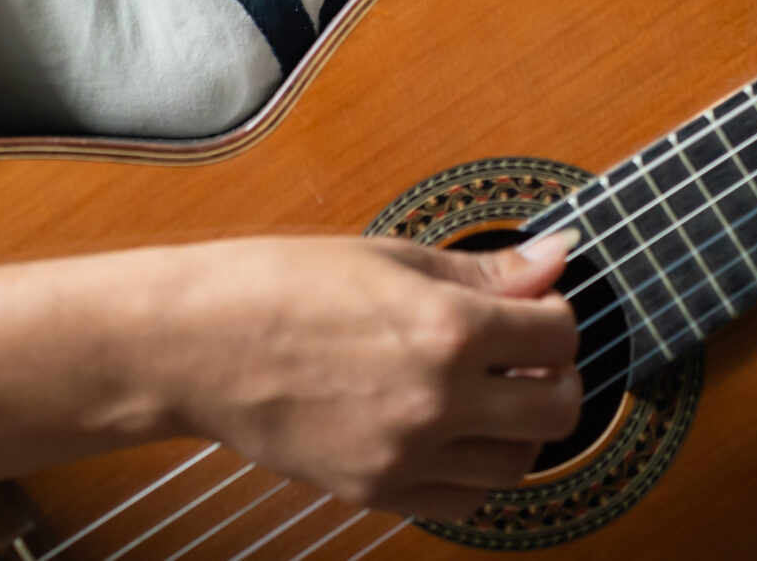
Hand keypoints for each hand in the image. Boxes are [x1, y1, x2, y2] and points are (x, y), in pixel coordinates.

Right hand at [152, 232, 580, 520]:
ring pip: (518, 464)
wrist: (197, 345)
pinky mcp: (376, 490)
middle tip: (528, 353)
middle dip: (557, 376)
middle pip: (558, 409)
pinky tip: (454, 432)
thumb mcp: (392, 257)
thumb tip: (555, 257)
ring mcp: (407, 454)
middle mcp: (437, 400)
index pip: (559, 333)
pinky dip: (476, 470)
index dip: (557, 313)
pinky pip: (464, 500)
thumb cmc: (282, 284)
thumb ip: (485, 271)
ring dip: (522, 427)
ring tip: (492, 392)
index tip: (536, 305)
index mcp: (447, 329)